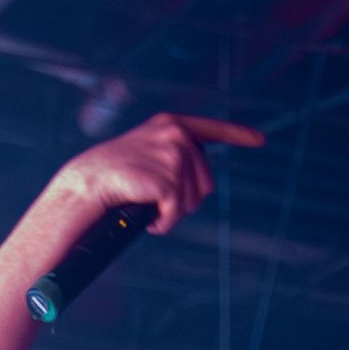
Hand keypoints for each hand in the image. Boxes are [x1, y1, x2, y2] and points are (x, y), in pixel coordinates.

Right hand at [58, 111, 263, 235]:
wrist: (88, 184)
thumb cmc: (116, 177)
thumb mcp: (148, 153)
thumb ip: (174, 155)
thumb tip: (201, 182)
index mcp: (172, 125)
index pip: (213, 129)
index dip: (239, 135)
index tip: (260, 139)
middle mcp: (176, 135)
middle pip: (207, 182)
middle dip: (187, 200)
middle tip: (159, 202)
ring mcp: (173, 156)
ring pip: (194, 201)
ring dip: (173, 213)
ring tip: (149, 206)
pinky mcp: (167, 180)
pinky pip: (177, 214)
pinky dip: (163, 224)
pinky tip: (149, 220)